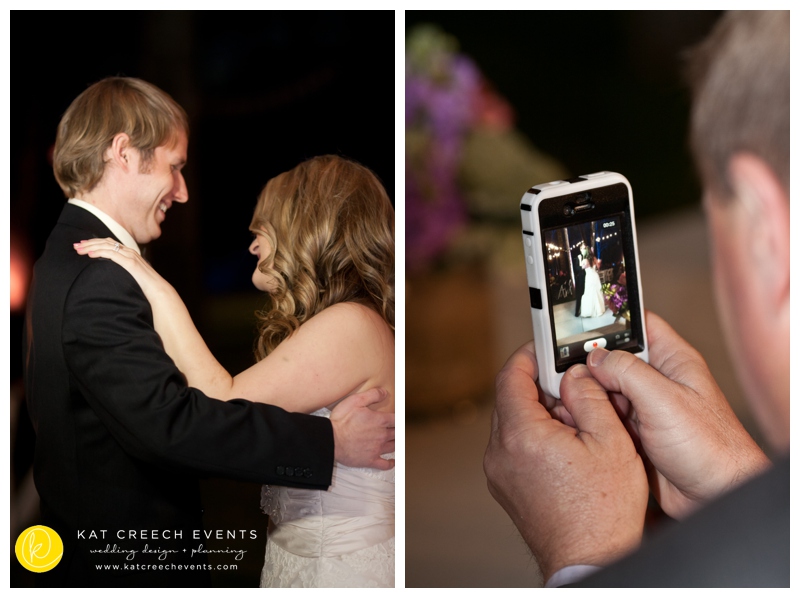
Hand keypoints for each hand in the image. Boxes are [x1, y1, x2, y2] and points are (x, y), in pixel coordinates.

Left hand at [74, 238, 171, 300]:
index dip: (95, 242)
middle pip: (106, 242)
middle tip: (76, 246)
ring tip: (79, 250)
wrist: (157, 290)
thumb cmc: (145, 285)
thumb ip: (123, 269)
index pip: (109, 243)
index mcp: (129, 253)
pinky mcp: (130, 263)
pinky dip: (100, 253)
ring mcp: (130, 256)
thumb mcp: (132, 274)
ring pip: (107, 247)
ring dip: (91, 247)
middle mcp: (129, 252)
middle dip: (89, 243)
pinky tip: (90, 255)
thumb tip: (111, 272)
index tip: (83, 245)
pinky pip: (112, 255)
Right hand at [330, 389, 394, 469]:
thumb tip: (385, 392)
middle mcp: (381, 435)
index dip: (398, 418)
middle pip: (396, 433)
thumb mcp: (356, 400)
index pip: (396, 419)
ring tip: (396, 442)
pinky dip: (390, 463)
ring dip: (396, 443)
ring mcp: (377, 449)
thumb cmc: (341, 421)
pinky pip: (385, 464)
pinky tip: (392, 461)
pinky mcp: (370, 460)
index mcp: (379, 421)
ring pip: (393, 446)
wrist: (331, 440)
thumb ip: (372, 395)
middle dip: (398, 431)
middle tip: (398, 430)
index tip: (399, 418)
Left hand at [484, 342, 647, 582]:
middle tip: (571, 384)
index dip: (529, 356)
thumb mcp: (610, 442)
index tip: (544, 348)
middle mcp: (500, 452)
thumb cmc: (602, 512)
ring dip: (539, 412)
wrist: (588, 559)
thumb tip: (575, 375)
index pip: (511, 376)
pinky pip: (513, 447)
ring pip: (512, 423)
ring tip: (576, 421)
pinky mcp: (505, 486)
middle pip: (510, 399)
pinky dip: (534, 436)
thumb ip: (589, 397)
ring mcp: (499, 472)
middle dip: (540, 386)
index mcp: (521, 434)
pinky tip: (566, 445)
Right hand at [586, 311, 769, 518]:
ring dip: (587, 392)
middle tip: (562, 365)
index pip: (639, 324)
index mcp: (673, 361)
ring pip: (605, 388)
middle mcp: (658, 381)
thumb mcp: (665, 401)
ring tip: (567, 393)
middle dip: (589, 362)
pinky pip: (605, 415)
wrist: (717, 496)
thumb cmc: (712, 448)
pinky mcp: (635, 432)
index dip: (611, 321)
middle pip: (614, 358)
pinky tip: (576, 417)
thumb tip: (595, 357)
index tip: (579, 324)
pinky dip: (590, 415)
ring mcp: (646, 407)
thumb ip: (628, 372)